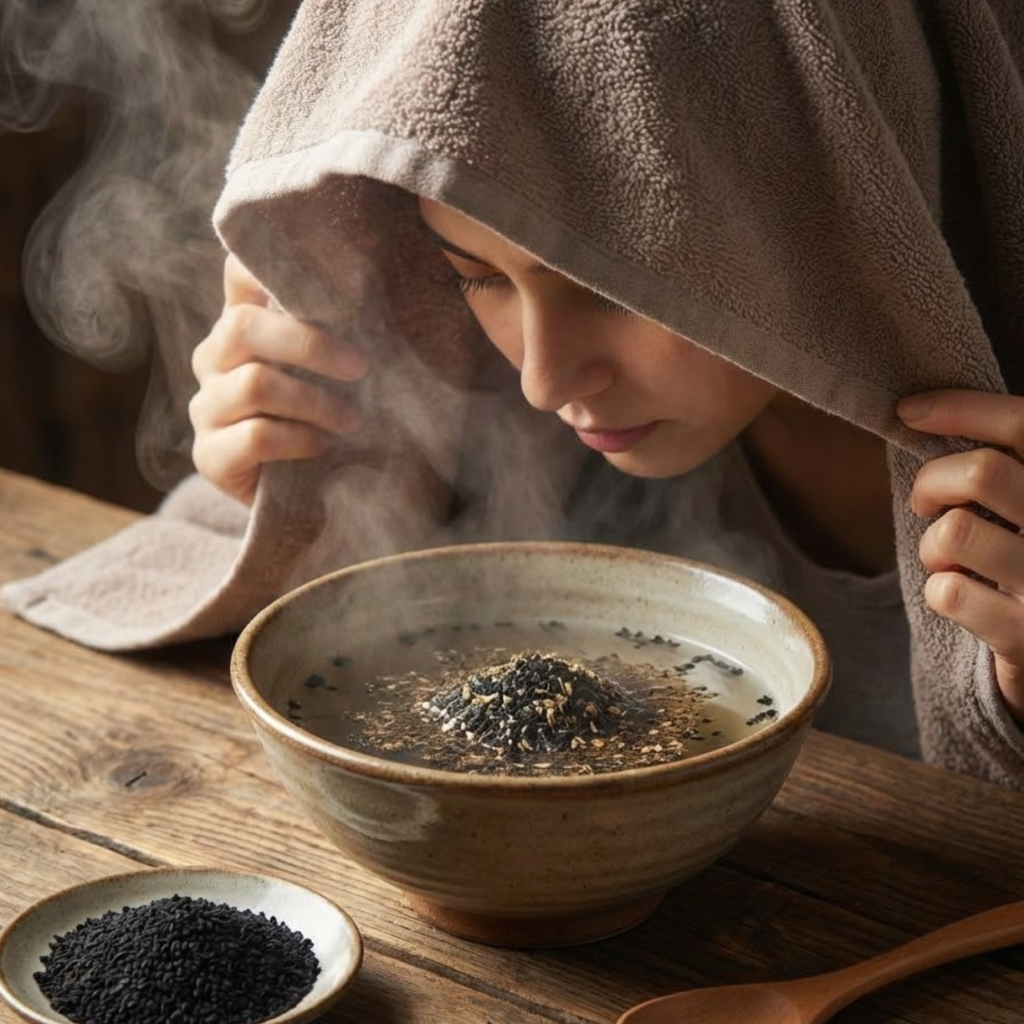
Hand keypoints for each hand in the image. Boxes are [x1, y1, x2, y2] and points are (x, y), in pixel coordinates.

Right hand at [189, 255, 367, 504]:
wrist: (313, 497)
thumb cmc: (332, 419)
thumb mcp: (339, 370)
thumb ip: (342, 329)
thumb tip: (380, 283)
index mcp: (243, 324)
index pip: (238, 273)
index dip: (265, 264)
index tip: (319, 276)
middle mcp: (214, 358)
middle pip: (243, 327)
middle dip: (310, 345)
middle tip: (361, 366)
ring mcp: (206, 407)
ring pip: (255, 385)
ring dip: (315, 402)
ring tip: (352, 420)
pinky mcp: (209, 456)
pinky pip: (255, 436)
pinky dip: (299, 440)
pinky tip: (324, 446)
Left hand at [898, 389, 1023, 720]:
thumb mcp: (1020, 508)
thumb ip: (999, 468)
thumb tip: (918, 412)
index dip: (962, 409)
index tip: (908, 411)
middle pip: (982, 473)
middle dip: (932, 483)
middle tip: (926, 505)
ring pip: (956, 532)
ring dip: (932, 546)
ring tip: (948, 561)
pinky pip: (950, 593)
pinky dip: (939, 592)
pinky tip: (960, 598)